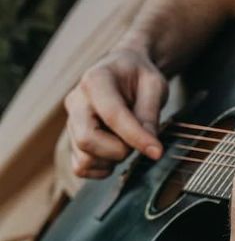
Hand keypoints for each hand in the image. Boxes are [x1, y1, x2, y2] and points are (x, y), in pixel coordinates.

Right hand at [64, 48, 168, 178]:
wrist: (122, 71)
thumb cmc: (138, 77)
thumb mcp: (154, 86)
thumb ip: (150, 115)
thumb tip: (151, 148)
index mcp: (95, 80)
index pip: (112, 116)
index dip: (136, 138)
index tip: (157, 152)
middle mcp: (76, 101)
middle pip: (86, 140)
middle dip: (119, 150)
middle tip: (137, 141)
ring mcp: (70, 122)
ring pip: (84, 158)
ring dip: (111, 160)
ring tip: (126, 143)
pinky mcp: (72, 140)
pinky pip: (81, 167)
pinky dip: (101, 169)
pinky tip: (115, 154)